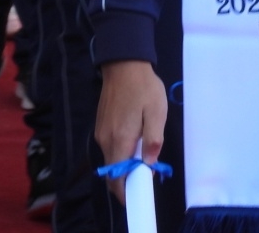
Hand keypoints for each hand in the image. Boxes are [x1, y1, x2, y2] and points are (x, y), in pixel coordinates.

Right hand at [96, 61, 168, 203]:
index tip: (140, 193)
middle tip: (147, 176)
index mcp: (120, 140)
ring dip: (126, 164)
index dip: (126, 191)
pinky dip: (122, 152)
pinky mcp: (101, 126)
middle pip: (112, 172)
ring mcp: (101, 133)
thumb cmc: (144, 87)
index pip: (117, 177)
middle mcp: (106, 140)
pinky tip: (136, 141)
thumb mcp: (157, 111)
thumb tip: (149, 164)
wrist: (124, 65)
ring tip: (145, 156)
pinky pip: (111, 147)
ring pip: (112, 159)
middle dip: (128, 180)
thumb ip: (153, 139)